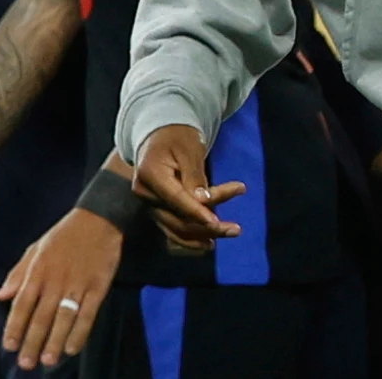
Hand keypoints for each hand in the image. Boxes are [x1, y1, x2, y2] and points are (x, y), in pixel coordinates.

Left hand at [0, 209, 121, 369]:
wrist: (96, 220)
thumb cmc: (61, 236)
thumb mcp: (34, 249)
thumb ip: (17, 274)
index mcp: (37, 271)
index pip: (22, 304)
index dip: (15, 326)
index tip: (9, 346)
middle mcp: (54, 280)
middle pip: (41, 316)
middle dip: (33, 342)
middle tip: (27, 363)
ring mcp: (77, 285)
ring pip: (64, 319)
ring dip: (55, 342)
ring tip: (48, 361)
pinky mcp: (98, 288)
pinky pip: (88, 314)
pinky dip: (80, 333)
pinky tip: (72, 348)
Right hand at [131, 125, 243, 249]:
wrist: (160, 136)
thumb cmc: (178, 138)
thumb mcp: (189, 150)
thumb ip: (195, 176)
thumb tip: (203, 202)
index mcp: (149, 174)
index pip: (176, 199)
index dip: (198, 213)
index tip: (218, 223)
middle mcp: (145, 193)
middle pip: (178, 218)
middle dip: (208, 226)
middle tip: (236, 229)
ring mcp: (149, 204)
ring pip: (177, 228)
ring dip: (204, 234)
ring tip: (231, 232)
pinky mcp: (157, 210)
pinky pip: (173, 230)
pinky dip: (191, 239)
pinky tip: (209, 243)